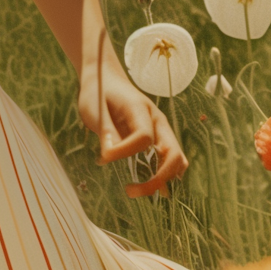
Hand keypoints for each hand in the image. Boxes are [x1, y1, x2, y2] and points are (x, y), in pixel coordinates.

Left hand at [77, 48, 187, 198]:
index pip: (143, 136)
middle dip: (157, 177)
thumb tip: (109, 157)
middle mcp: (157, 120)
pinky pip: (170, 160)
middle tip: (129, 190)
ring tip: (136, 191)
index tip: (104, 158)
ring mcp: (161, 130)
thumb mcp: (93, 109)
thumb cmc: (98, 94)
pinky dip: (164, 177)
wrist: (106, 79)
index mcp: (140, 108)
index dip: (126, 151)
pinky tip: (149, 190)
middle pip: (172, 153)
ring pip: (177, 159)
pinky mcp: (159, 139)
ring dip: (162, 180)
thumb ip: (105, 131)